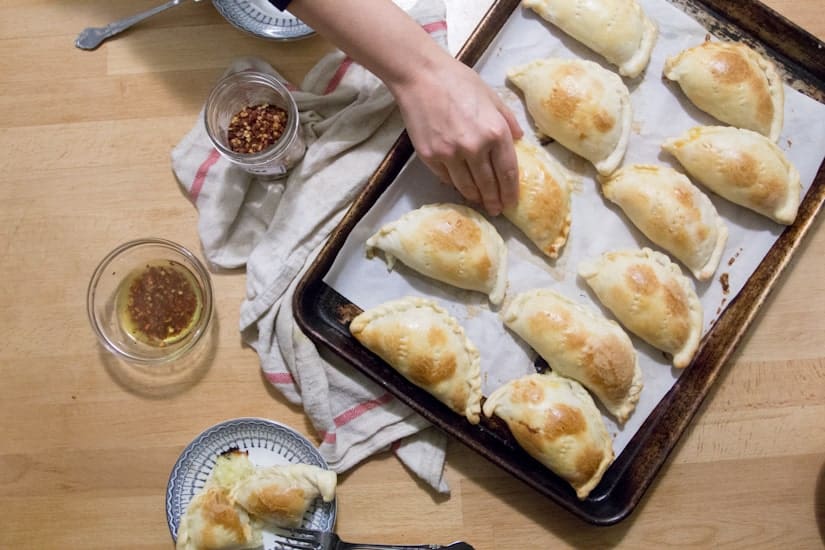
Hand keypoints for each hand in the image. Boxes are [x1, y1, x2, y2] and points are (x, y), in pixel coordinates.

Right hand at [391, 57, 522, 215]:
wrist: (421, 76)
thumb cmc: (458, 80)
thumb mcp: (491, 96)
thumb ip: (507, 120)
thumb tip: (518, 139)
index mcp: (495, 132)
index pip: (508, 171)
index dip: (511, 191)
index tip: (511, 202)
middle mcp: (475, 147)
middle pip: (488, 184)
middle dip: (494, 200)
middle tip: (496, 209)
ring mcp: (450, 154)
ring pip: (466, 186)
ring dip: (474, 196)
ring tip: (479, 201)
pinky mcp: (430, 156)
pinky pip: (446, 177)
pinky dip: (454, 183)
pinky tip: (459, 185)